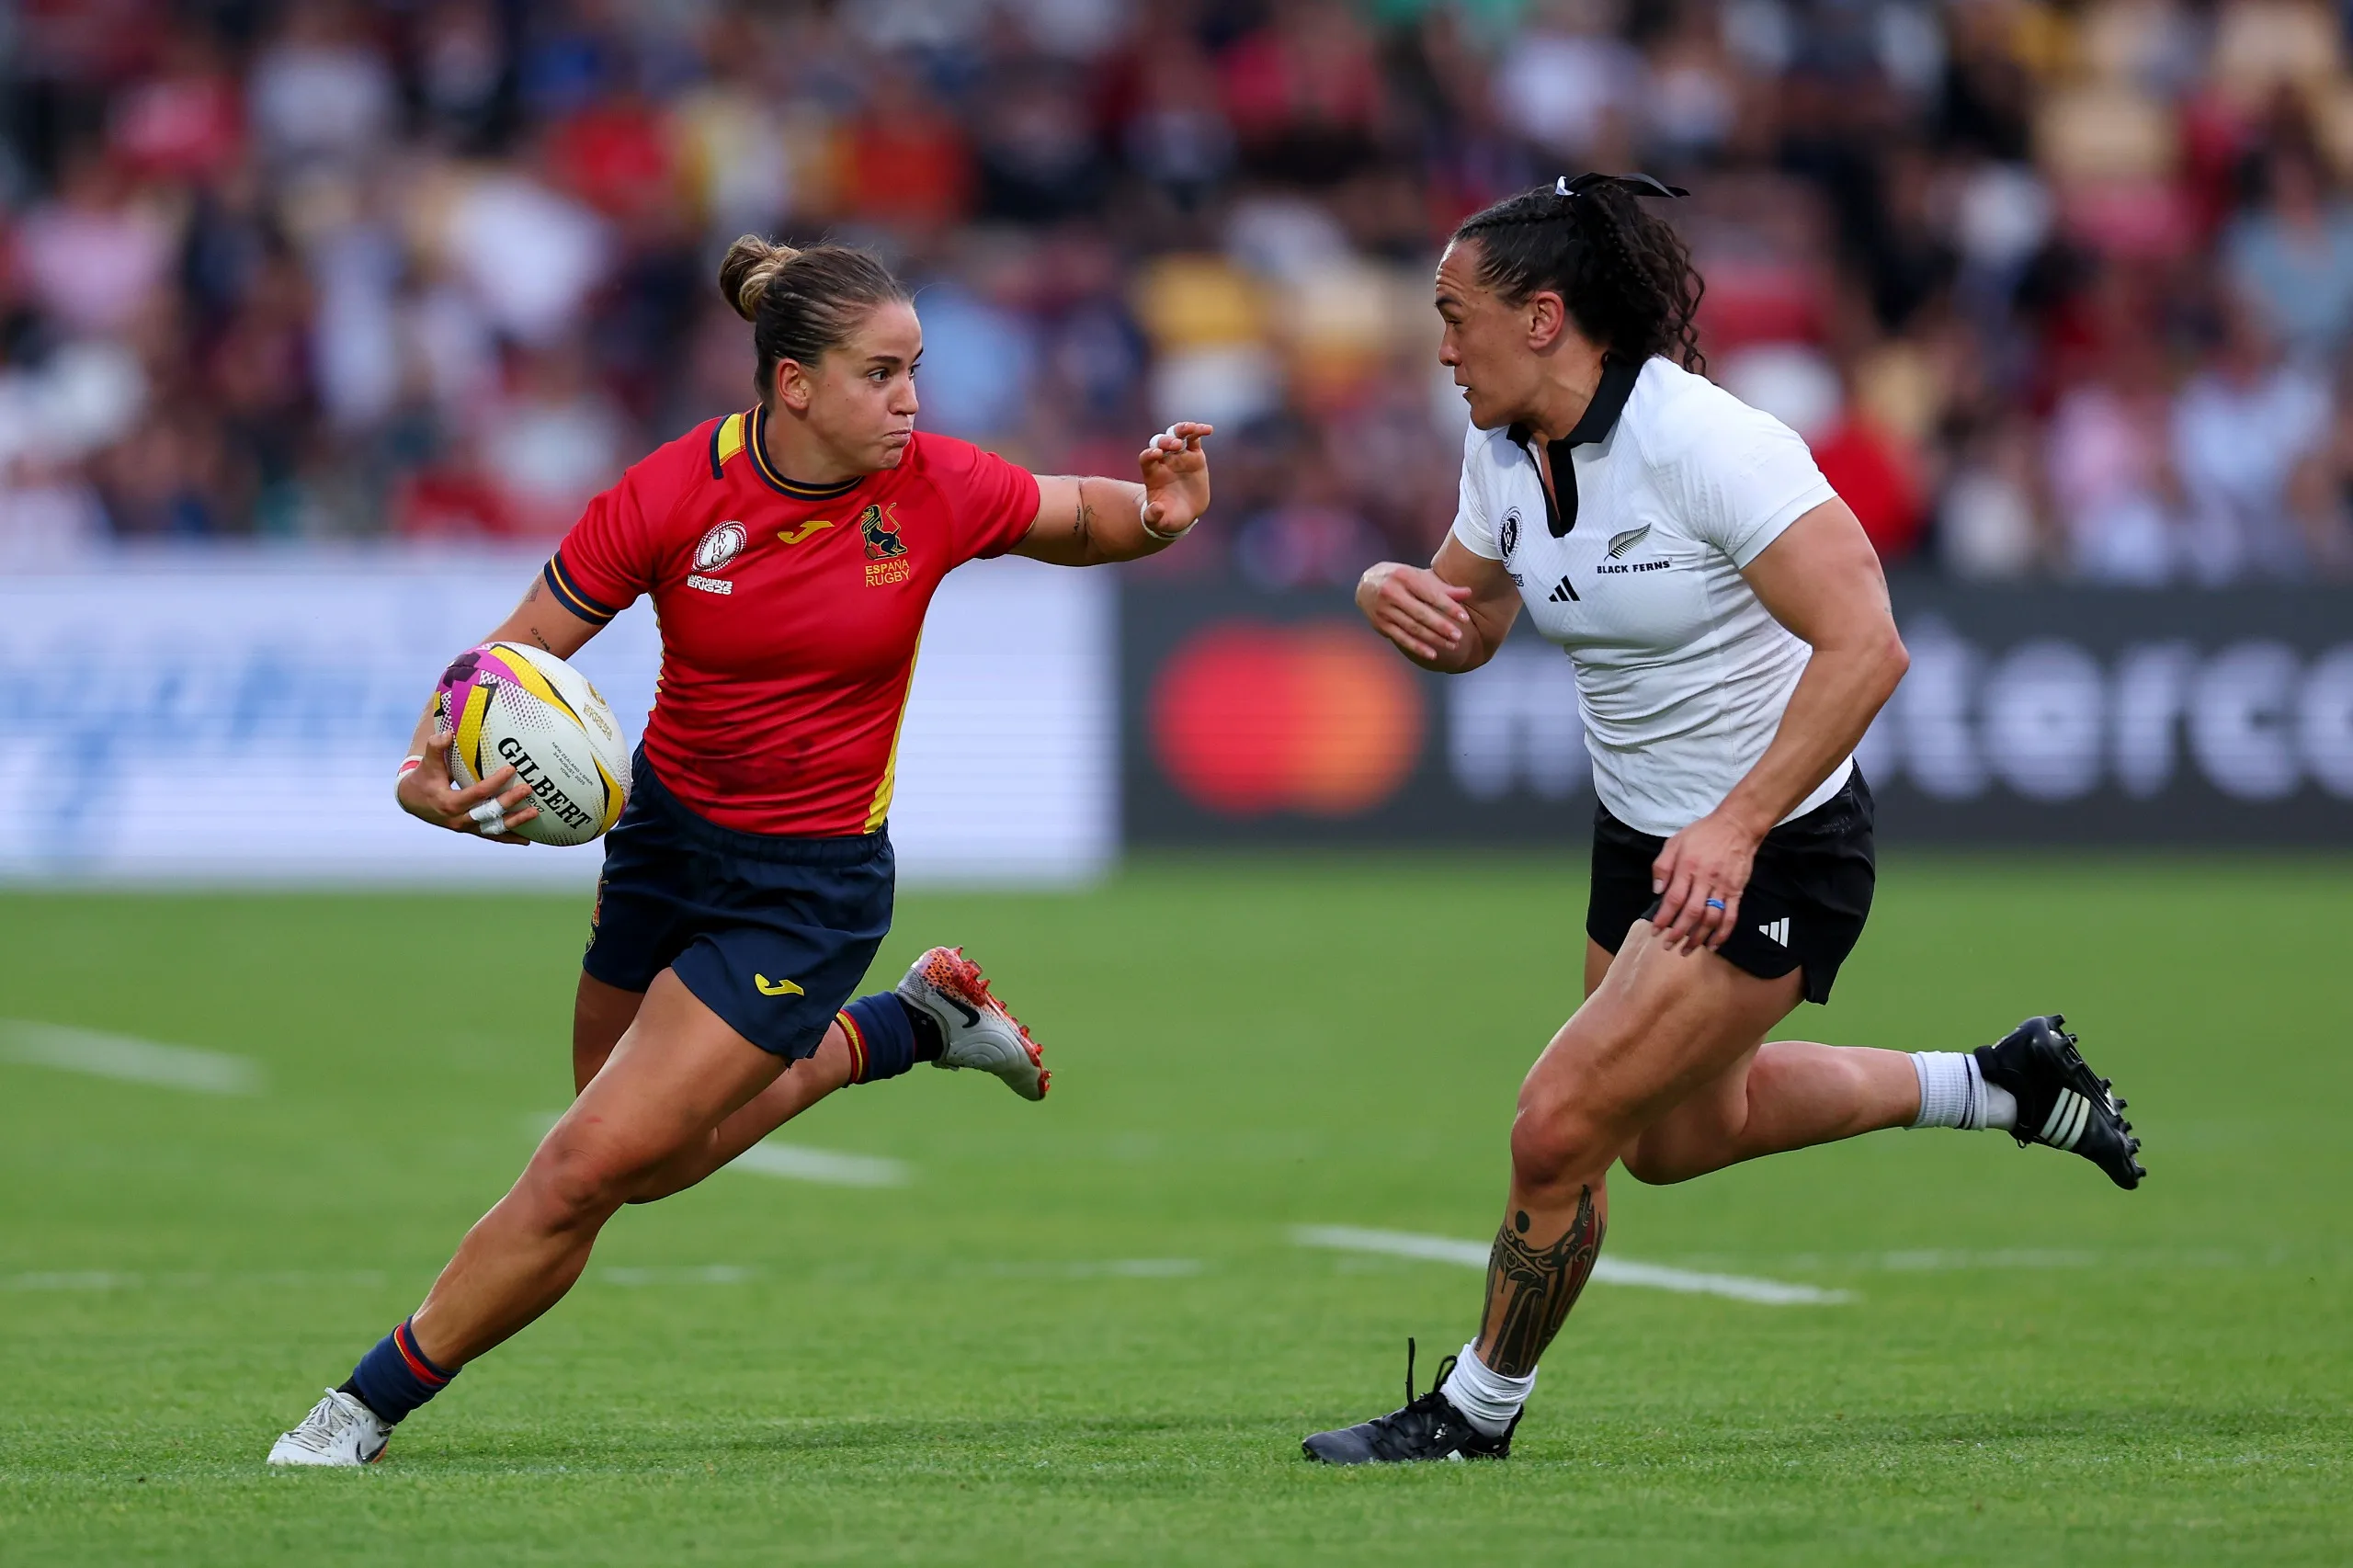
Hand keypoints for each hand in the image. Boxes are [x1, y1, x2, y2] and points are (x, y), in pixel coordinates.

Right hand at [396, 728, 539, 843]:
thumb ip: (436, 747)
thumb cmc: (423, 778)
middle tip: (528, 789)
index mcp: (449, 802)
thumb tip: (448, 733)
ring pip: (493, 828)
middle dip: (510, 801)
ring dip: (515, 822)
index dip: (495, 782)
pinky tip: (526, 840)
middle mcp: (458, 819)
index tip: (512, 769)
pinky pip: (491, 836)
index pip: (477, 793)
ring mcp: (465, 827)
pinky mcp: (470, 830)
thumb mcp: (427, 763)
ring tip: (535, 813)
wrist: (412, 801)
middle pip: (489, 812)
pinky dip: (508, 838)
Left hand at [1138, 421, 1213, 535]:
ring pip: (1177, 435)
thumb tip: (1156, 509)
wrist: (1184, 513)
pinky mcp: (1194, 455)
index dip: (1149, 454)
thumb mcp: (1159, 522)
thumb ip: (1154, 517)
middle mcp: (1163, 461)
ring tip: (1192, 429)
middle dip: (1166, 441)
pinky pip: (1195, 438)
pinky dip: (1199, 431)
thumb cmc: (1168, 517)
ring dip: (1182, 429)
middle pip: (1160, 442)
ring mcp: (1178, 456)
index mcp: (1152, 474)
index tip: (1156, 455)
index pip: (1146, 458)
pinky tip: (1208, 429)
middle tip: (1175, 446)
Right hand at [1357, 561, 1472, 662]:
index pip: (1430, 595)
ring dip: (1433, 639)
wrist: (1366, 584)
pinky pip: (1401, 638)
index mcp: (1404, 576)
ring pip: (1412, 628)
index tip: (1464, 618)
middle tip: (1459, 636)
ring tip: (1452, 645)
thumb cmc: (1400, 579)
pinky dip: (1417, 647)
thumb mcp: (1418, 576)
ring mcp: (1384, 610)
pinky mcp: (1380, 624)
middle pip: (1421, 614)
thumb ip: (1442, 587)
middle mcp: (1391, 592)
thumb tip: (1468, 593)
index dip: (1448, 607)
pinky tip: (1432, 654)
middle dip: (1441, 626)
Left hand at [1649, 810, 1761, 954]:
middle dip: (1678, 933)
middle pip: (1691, 913)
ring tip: (1687, 950)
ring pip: (1710, 919)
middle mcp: (1705, 879)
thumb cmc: (1702, 834)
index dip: (1664, 917)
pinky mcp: (1737, 891)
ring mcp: (1723, 887)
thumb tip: (1657, 891)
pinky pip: (1731, 917)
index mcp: (1687, 867)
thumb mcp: (1675, 842)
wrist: (1736, 826)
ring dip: (1698, 938)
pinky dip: (1722, 934)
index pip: (1674, 899)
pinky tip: (1713, 945)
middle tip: (1668, 946)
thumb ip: (1662, 866)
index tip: (1655, 931)